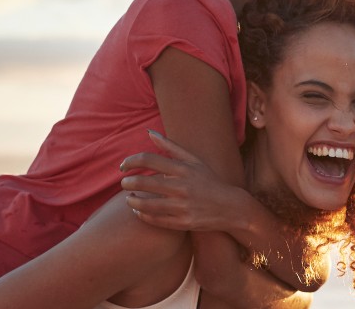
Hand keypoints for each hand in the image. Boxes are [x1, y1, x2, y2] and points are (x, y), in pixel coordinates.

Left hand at [120, 130, 254, 232]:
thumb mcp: (193, 161)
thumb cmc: (209, 181)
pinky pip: (156, 220)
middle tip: (124, 183)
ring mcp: (183, 206)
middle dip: (128, 182)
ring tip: (129, 198)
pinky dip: (143, 215)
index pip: (149, 159)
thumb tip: (149, 132)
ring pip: (147, 204)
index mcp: (183, 169)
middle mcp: (182, 187)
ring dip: (132, 201)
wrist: (231, 207)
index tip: (123, 166)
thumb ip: (170, 146)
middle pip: (144, 182)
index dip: (130, 161)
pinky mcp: (184, 223)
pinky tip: (138, 211)